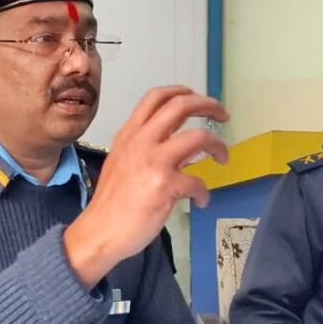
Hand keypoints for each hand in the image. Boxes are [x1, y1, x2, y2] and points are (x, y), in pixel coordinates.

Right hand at [64, 86, 228, 286]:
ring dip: (218, 146)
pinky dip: (205, 192)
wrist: (99, 232)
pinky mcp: (165, 186)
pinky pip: (198, 182)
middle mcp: (141, 141)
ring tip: (222, 157)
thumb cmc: (110, 202)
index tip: (198, 99)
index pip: (156, 97)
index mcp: (130, 134)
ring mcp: (154, 162)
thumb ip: (143, 148)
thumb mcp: (121, 162)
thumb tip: (173, 144)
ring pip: (198, 137)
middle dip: (209, 105)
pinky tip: (201, 200)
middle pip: (181, 106)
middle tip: (222, 115)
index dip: (183, 91)